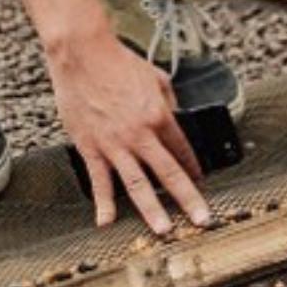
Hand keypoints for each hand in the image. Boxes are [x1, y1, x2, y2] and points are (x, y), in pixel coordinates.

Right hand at [49, 30, 209, 235]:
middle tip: (202, 220)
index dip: (194, 167)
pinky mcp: (90, 148)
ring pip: (137, 183)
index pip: (182, 148)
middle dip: (187, 198)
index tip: (202, 182)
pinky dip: (103, 203)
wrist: (84, 56)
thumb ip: (168, 100)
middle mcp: (140, 134)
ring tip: (164, 230)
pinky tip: (106, 222)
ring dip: (152, 209)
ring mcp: (114, 144)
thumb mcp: (156, 77)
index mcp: (159, 114)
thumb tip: (175, 117)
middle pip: (168, 172)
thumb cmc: (119, 63)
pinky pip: (99, 180)